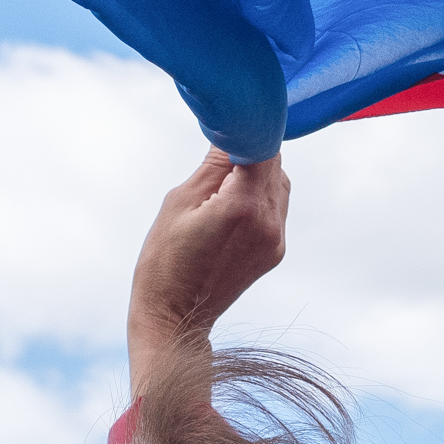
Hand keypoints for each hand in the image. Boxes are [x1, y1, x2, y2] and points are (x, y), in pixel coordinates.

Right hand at [127, 148, 288, 384]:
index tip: (228, 126)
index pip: (263, 147)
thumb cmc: (164, 259)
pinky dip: (260, 197)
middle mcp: (269, 222)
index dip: (247, 131)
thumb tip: (231, 131)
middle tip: (219, 154)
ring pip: (279, 185)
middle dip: (251, 152)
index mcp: (244, 205)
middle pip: (275, 164)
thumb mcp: (180, 201)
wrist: (176, 317)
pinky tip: (231, 206)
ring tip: (222, 185)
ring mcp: (277, 240)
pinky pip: (276, 209)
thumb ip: (213, 165)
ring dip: (258, 174)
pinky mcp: (276, 252)